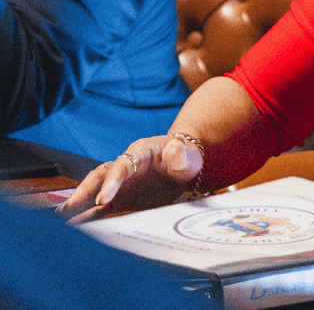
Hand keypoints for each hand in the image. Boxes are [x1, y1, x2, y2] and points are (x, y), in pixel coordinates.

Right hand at [56, 135, 202, 222]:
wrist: (183, 165)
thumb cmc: (184, 156)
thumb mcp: (187, 153)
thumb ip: (181, 154)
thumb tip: (175, 149)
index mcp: (139, 151)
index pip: (122, 165)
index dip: (112, 182)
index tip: (103, 199)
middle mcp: (125, 166)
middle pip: (99, 177)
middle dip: (83, 193)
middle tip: (68, 210)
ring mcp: (121, 183)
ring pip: (95, 192)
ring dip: (80, 205)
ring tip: (62, 220)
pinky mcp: (121, 198)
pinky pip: (103, 207)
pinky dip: (90, 216)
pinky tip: (78, 227)